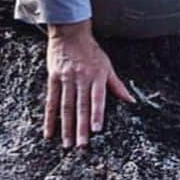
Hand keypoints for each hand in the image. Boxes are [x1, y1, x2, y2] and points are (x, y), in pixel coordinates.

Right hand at [45, 19, 133, 147]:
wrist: (70, 33)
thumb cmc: (91, 51)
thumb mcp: (107, 66)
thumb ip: (117, 85)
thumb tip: (131, 101)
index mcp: (97, 75)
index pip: (97, 98)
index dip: (97, 114)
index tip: (96, 130)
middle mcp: (81, 78)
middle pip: (81, 106)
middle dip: (81, 127)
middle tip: (81, 146)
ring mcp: (66, 79)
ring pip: (66, 107)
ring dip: (66, 127)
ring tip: (67, 144)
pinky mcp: (53, 79)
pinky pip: (51, 102)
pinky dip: (49, 119)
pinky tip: (49, 133)